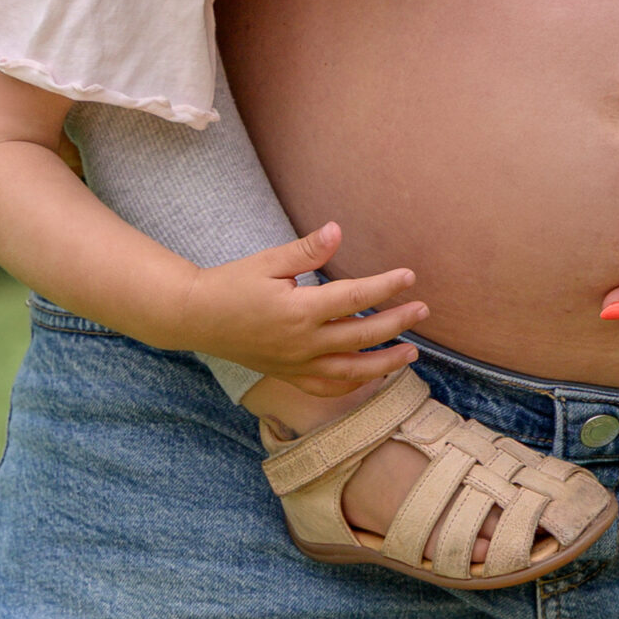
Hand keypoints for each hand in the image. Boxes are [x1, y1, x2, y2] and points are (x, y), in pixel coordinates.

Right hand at [175, 221, 427, 391]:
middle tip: (423, 311)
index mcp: (299, 311)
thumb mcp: (268, 261)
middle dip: (397, 324)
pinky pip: (327, 388)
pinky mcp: (288, 375)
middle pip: (361, 337)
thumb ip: (306, 250)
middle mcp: (302, 343)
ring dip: (384, 364)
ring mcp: (295, 365)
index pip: (354, 299)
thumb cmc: (232, 283)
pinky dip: (353, 385)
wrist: (196, 317)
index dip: (385, 287)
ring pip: (350, 372)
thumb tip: (337, 230)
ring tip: (411, 354)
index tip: (408, 277)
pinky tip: (371, 376)